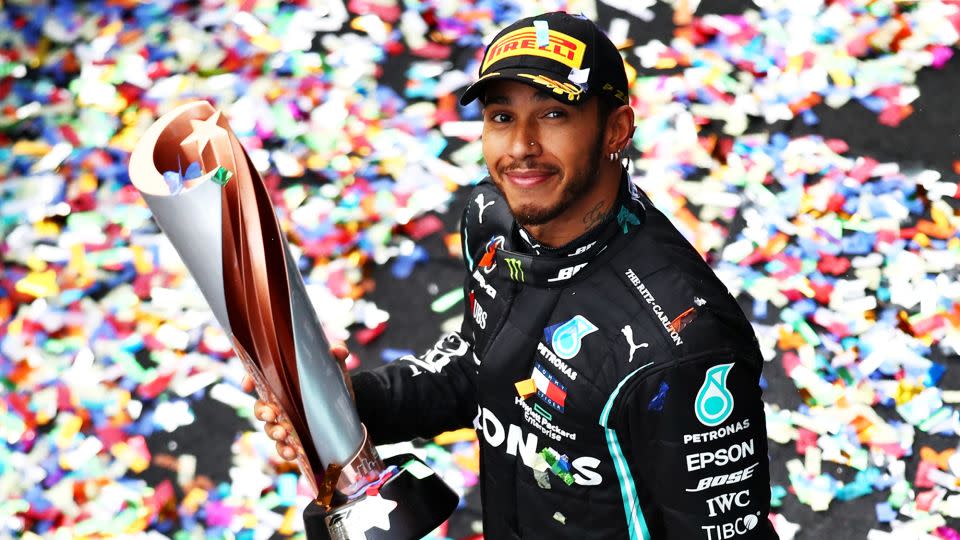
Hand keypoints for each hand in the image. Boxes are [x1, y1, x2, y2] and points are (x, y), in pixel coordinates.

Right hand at [242, 344, 353, 460]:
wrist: (349, 408)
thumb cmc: (335, 384)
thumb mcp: (336, 369)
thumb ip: (337, 355)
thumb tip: (337, 350)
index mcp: (285, 384)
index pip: (261, 380)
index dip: (249, 380)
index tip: (247, 386)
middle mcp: (281, 404)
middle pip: (261, 408)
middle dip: (262, 413)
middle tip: (272, 414)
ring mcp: (286, 423)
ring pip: (270, 429)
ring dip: (273, 432)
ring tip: (284, 434)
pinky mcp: (295, 440)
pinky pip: (283, 448)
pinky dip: (284, 451)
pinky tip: (292, 453)